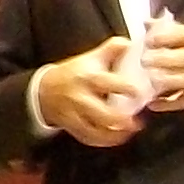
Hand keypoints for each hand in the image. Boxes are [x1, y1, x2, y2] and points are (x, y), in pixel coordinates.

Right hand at [31, 36, 151, 148]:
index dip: (126, 89)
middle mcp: (80, 96)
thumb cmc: (74, 72)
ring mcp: (74, 113)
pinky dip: (103, 141)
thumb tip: (131, 42)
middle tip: (137, 122)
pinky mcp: (70, 126)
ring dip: (114, 134)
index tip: (140, 94)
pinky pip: (87, 138)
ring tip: (129, 132)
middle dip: (121, 120)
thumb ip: (112, 49)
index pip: (108, 83)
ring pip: (95, 130)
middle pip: (102, 113)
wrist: (44, 89)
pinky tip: (116, 138)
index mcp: (88, 77)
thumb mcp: (91, 57)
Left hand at [140, 16, 183, 116]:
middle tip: (144, 60)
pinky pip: (181, 102)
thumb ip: (173, 32)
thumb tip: (147, 22)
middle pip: (179, 59)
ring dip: (160, 81)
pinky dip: (165, 104)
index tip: (148, 40)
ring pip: (179, 81)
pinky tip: (153, 103)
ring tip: (148, 79)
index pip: (183, 35)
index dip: (163, 37)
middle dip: (158, 59)